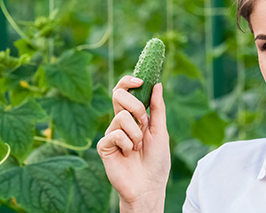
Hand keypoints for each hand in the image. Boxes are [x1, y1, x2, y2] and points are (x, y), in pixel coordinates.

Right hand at [97, 75, 169, 212]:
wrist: (149, 185)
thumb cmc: (156, 161)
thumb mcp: (161, 131)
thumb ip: (157, 108)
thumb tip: (157, 84)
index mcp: (133, 116)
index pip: (124, 91)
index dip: (128, 82)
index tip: (140, 81)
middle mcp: (120, 122)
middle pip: (118, 96)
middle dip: (136, 107)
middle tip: (144, 123)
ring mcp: (111, 133)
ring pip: (121, 117)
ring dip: (136, 134)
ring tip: (138, 148)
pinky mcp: (104, 146)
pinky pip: (115, 134)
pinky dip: (127, 144)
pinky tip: (128, 155)